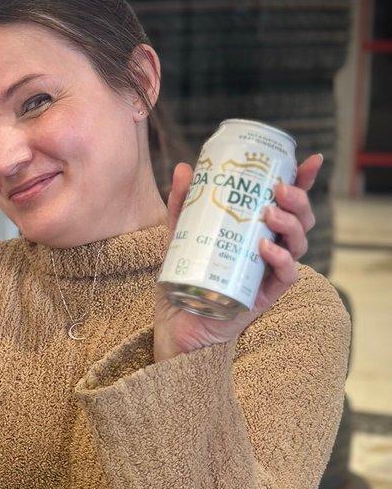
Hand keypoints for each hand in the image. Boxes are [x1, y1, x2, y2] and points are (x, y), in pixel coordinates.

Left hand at [153, 153, 322, 360]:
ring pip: (298, 244)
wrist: (175, 327)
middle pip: (301, 220)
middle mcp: (268, 251)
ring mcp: (268, 274)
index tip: (311, 162)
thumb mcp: (180, 236)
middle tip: (279, 190)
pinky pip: (286, 276)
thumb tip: (185, 168)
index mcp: (257, 232)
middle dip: (299, 200)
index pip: (288, 204)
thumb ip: (184, 204)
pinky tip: (267, 248)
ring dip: (291, 225)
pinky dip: (281, 260)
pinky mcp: (263, 296)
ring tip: (270, 214)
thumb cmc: (184, 281)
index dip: (304, 182)